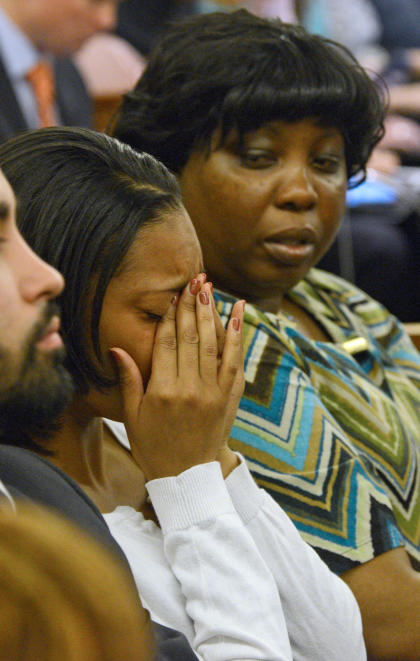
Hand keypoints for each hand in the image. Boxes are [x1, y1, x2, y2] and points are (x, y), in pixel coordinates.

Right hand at [110, 278, 243, 480]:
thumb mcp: (132, 416)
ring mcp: (213, 393)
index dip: (170, 315)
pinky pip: (235, 361)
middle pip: (191, 337)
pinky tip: (239, 314)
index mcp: (162, 391)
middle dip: (191, 305)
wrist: (187, 477)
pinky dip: (238, 336)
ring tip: (209, 288)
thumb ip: (129, 379)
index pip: (166, 342)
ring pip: (214, 344)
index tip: (173, 294)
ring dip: (212, 313)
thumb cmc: (153, 446)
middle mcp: (189, 388)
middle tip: (193, 279)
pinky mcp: (230, 398)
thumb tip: (117, 347)